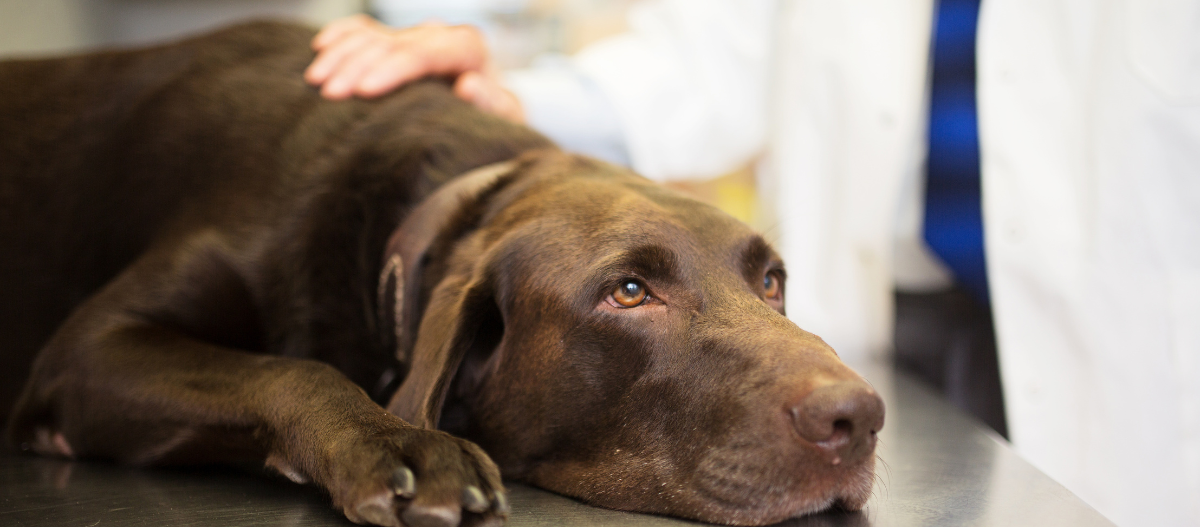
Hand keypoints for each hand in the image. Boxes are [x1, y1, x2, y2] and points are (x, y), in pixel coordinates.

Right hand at [306, 15, 523, 122]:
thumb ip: (492, 102)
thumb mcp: (504, 117)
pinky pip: (364, 30)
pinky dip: (341, 35)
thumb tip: (469, 85)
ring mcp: (415, 35)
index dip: (391, 70)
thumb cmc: (496, 120)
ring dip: (341, 55)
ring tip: (315, 81)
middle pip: (390, 43)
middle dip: (357, 66)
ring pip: (372, 35)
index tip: (364, 91)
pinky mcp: (398, 41)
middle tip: (328, 93)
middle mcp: (439, 34)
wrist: (492, 112)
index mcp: (467, 47)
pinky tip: (320, 47)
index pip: (422, 53)